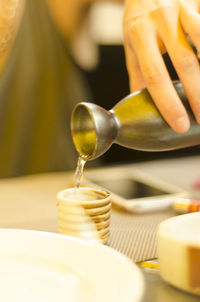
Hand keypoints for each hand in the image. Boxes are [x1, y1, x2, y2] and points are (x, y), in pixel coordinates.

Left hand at [123, 0, 199, 132]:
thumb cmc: (139, 18)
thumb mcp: (131, 44)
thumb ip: (137, 73)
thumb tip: (139, 103)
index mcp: (140, 34)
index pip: (154, 75)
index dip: (167, 102)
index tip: (179, 123)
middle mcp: (162, 20)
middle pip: (184, 62)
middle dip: (196, 94)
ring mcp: (183, 9)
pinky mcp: (196, 4)